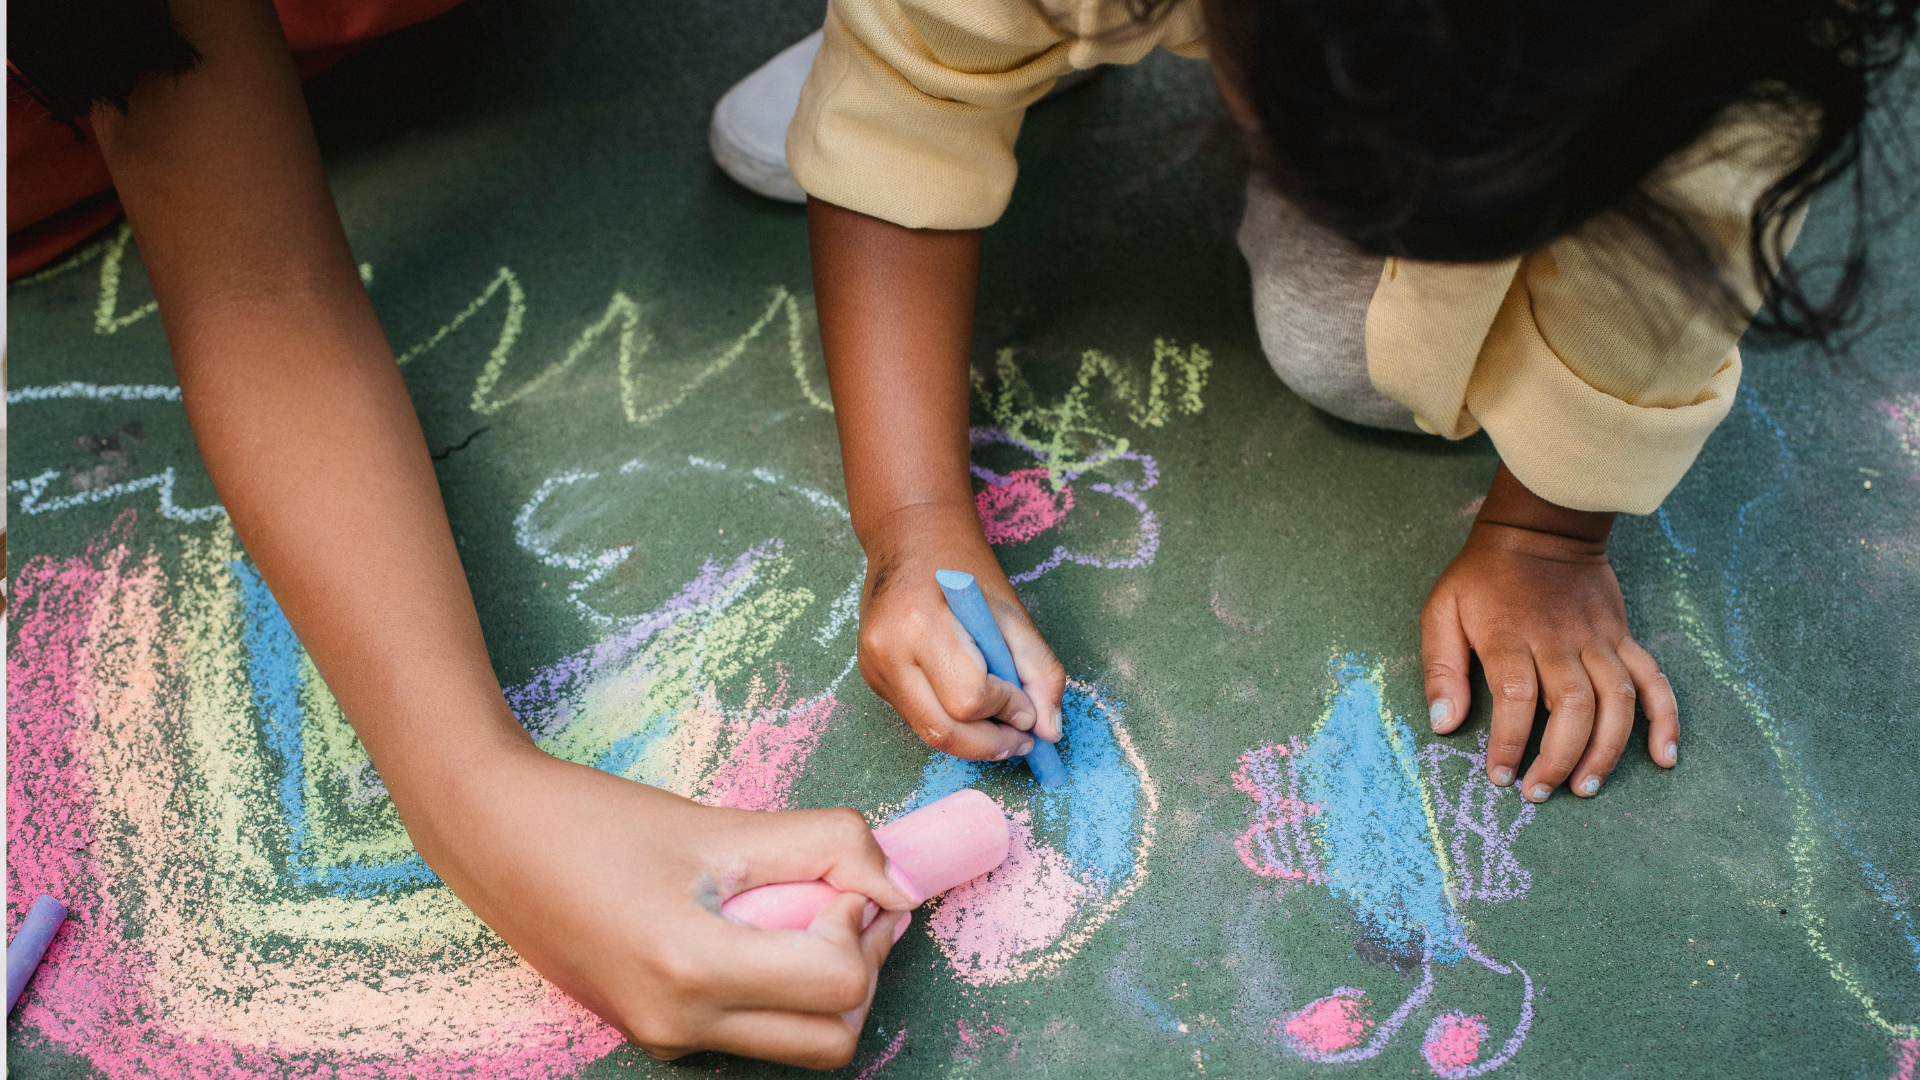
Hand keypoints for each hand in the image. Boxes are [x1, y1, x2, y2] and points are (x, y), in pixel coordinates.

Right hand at [408, 742, 915, 1067]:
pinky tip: (761, 929)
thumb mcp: (722, 825)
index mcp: (693, 969)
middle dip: (859, 966)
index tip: (838, 877)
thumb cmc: (599, 821)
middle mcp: (679, 1025)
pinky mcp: (658, 1034)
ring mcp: (666, 1039)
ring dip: (826, 985)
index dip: (859, 923)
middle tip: (840, 898)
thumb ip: (827, 845)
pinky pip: (754, 1033)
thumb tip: (902, 886)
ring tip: (801, 911)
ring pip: (800, 1046)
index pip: (837, 983)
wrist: (494, 838)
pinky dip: (782, 990)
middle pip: (835, 1038)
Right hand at [855, 502, 1066, 758]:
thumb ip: (1039, 671)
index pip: (970, 697)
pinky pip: (916, 717)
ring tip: (1002, 726)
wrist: (909, 537)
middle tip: (1023, 741)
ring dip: (972, 739)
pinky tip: (969, 705)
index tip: (1031, 710)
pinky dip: (950, 720)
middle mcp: (889, 650)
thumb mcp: (1012, 613)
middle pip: (943, 729)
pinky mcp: (871, 677)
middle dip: (990, 744)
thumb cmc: (965, 569)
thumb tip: (1049, 731)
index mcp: (923, 624)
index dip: (1008, 711)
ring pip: (928, 732)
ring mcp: (873, 667)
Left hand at [1421, 465, 1678, 800]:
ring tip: (1587, 787)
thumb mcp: (1442, 611)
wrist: (1541, 529)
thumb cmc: (1483, 577)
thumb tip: (1444, 724)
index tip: (1501, 775)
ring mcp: (1598, 640)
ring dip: (1607, 750)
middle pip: (1573, 706)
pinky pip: (1654, 681)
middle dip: (1559, 758)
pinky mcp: (1624, 638)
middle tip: (1539, 793)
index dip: (1510, 742)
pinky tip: (1664, 757)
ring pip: (1617, 701)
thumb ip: (1441, 668)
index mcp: (1510, 636)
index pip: (1516, 698)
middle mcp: (1559, 641)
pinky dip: (1665, 720)